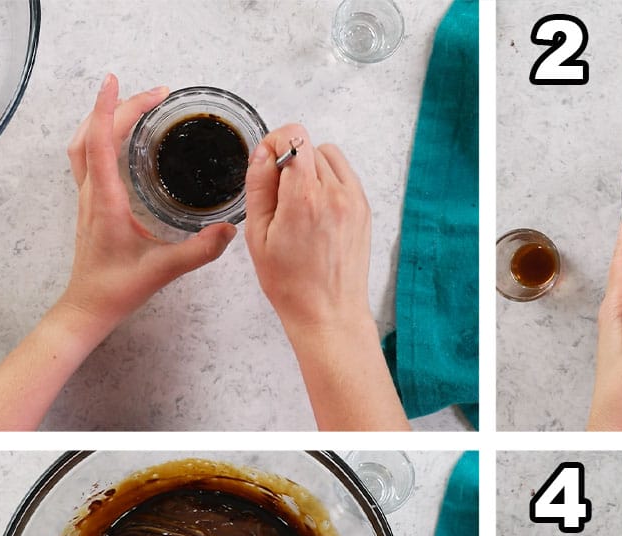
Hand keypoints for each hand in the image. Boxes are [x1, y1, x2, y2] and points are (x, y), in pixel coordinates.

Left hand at [61, 73, 236, 336]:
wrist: (90, 305)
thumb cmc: (118, 288)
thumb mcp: (164, 270)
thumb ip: (198, 251)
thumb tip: (229, 230)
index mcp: (105, 201)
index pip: (101, 142)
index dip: (108, 109)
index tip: (118, 83)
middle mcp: (91, 193)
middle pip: (92, 134)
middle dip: (119, 107)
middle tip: (153, 95)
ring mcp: (86, 196)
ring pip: (83, 143)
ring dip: (104, 118)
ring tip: (133, 105)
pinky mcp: (90, 203)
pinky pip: (88, 157)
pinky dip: (100, 136)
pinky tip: (121, 138)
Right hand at [245, 125, 372, 339]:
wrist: (329, 314)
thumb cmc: (292, 284)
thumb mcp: (258, 236)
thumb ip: (259, 187)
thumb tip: (262, 153)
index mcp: (304, 199)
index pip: (294, 136)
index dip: (275, 143)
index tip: (267, 164)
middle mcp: (334, 194)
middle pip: (309, 145)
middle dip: (290, 160)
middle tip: (279, 195)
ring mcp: (354, 201)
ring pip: (329, 156)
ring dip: (311, 168)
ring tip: (299, 202)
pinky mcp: (364, 209)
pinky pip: (345, 174)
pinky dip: (329, 180)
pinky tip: (316, 208)